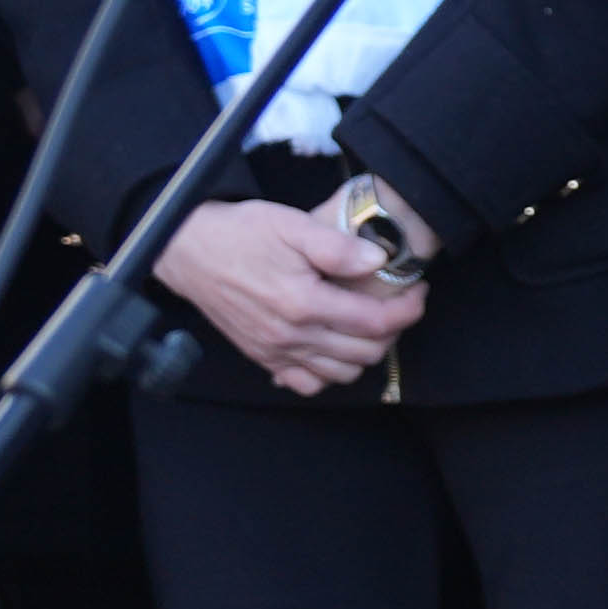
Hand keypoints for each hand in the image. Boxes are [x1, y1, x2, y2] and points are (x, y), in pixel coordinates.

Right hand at [157, 194, 427, 398]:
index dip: (409, 310)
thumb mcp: (291, 225)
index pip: (376, 323)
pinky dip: (328, 371)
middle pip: (365, 353)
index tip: (418, 291)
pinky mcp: (261, 356)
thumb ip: (338, 246)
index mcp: (303, 303)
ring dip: (365, 352)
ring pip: (341, 373)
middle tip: (399, 304)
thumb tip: (379, 261)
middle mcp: (291, 336)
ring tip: (371, 322)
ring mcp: (275, 351)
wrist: (188, 250)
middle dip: (394, 330)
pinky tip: (333, 344)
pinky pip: (306, 383)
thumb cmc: (240, 233)